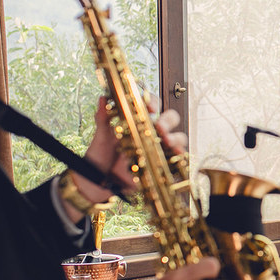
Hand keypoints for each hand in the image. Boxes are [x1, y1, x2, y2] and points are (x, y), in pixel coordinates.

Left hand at [70, 97, 186, 204]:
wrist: (98, 180)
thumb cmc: (100, 156)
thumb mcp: (101, 136)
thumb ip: (103, 118)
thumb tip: (103, 98)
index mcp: (138, 121)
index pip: (151, 105)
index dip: (154, 103)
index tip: (150, 108)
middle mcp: (150, 133)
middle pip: (169, 119)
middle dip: (168, 121)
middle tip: (160, 127)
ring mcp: (157, 148)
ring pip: (177, 137)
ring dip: (175, 138)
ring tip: (167, 142)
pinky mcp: (160, 164)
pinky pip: (176, 159)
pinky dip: (180, 156)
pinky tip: (177, 154)